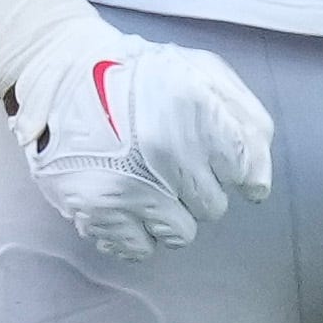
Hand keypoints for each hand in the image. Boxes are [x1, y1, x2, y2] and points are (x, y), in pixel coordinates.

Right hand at [6, 19, 272, 259]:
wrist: (63, 74)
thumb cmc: (141, 75)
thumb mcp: (202, 72)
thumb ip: (246, 120)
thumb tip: (258, 185)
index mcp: (196, 108)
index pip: (243, 168)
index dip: (229, 164)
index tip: (209, 153)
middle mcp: (166, 150)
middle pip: (214, 206)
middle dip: (198, 187)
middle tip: (169, 161)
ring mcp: (131, 184)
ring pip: (182, 234)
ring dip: (170, 213)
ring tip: (147, 181)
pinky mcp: (99, 210)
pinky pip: (141, 249)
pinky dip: (137, 231)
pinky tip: (126, 200)